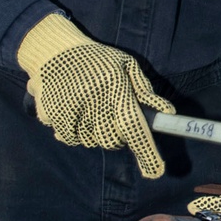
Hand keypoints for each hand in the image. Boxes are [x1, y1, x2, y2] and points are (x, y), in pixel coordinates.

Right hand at [18, 15, 173, 178]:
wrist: (53, 49)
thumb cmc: (97, 59)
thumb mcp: (125, 65)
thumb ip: (145, 90)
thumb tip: (168, 112)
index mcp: (115, 87)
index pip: (133, 126)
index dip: (146, 152)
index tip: (155, 171)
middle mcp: (93, 100)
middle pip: (112, 140)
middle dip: (117, 137)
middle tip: (111, 118)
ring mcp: (71, 109)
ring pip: (90, 141)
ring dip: (94, 133)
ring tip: (89, 108)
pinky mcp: (53, 115)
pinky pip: (69, 138)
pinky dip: (74, 132)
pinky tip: (73, 111)